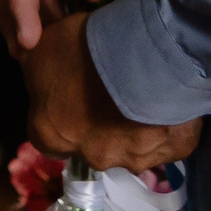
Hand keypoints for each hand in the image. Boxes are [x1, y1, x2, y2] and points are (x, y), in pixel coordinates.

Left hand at [24, 12, 200, 169]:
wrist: (145, 56)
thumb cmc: (83, 51)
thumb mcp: (39, 52)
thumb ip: (36, 75)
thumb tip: (38, 81)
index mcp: (52, 133)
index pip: (47, 140)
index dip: (57, 120)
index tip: (68, 103)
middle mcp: (91, 156)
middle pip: (90, 146)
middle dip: (97, 126)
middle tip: (107, 93)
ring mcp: (135, 159)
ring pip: (130, 147)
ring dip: (133, 127)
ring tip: (140, 94)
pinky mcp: (174, 153)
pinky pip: (167, 142)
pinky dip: (166, 125)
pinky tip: (166, 100)